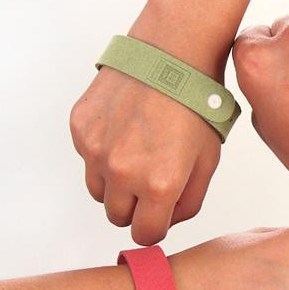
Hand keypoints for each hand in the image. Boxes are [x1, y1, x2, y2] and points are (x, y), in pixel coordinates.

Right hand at [70, 0, 235, 245]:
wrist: (172, 54)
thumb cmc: (197, 105)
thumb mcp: (208, 160)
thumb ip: (189, 201)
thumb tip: (167, 220)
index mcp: (159, 184)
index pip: (145, 235)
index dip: (155, 227)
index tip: (158, 215)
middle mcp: (122, 172)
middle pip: (118, 217)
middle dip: (135, 207)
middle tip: (150, 180)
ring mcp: (96, 149)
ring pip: (98, 191)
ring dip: (116, 184)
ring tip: (137, 153)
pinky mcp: (80, 128)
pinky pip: (87, 159)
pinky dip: (102, 154)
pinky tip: (124, 130)